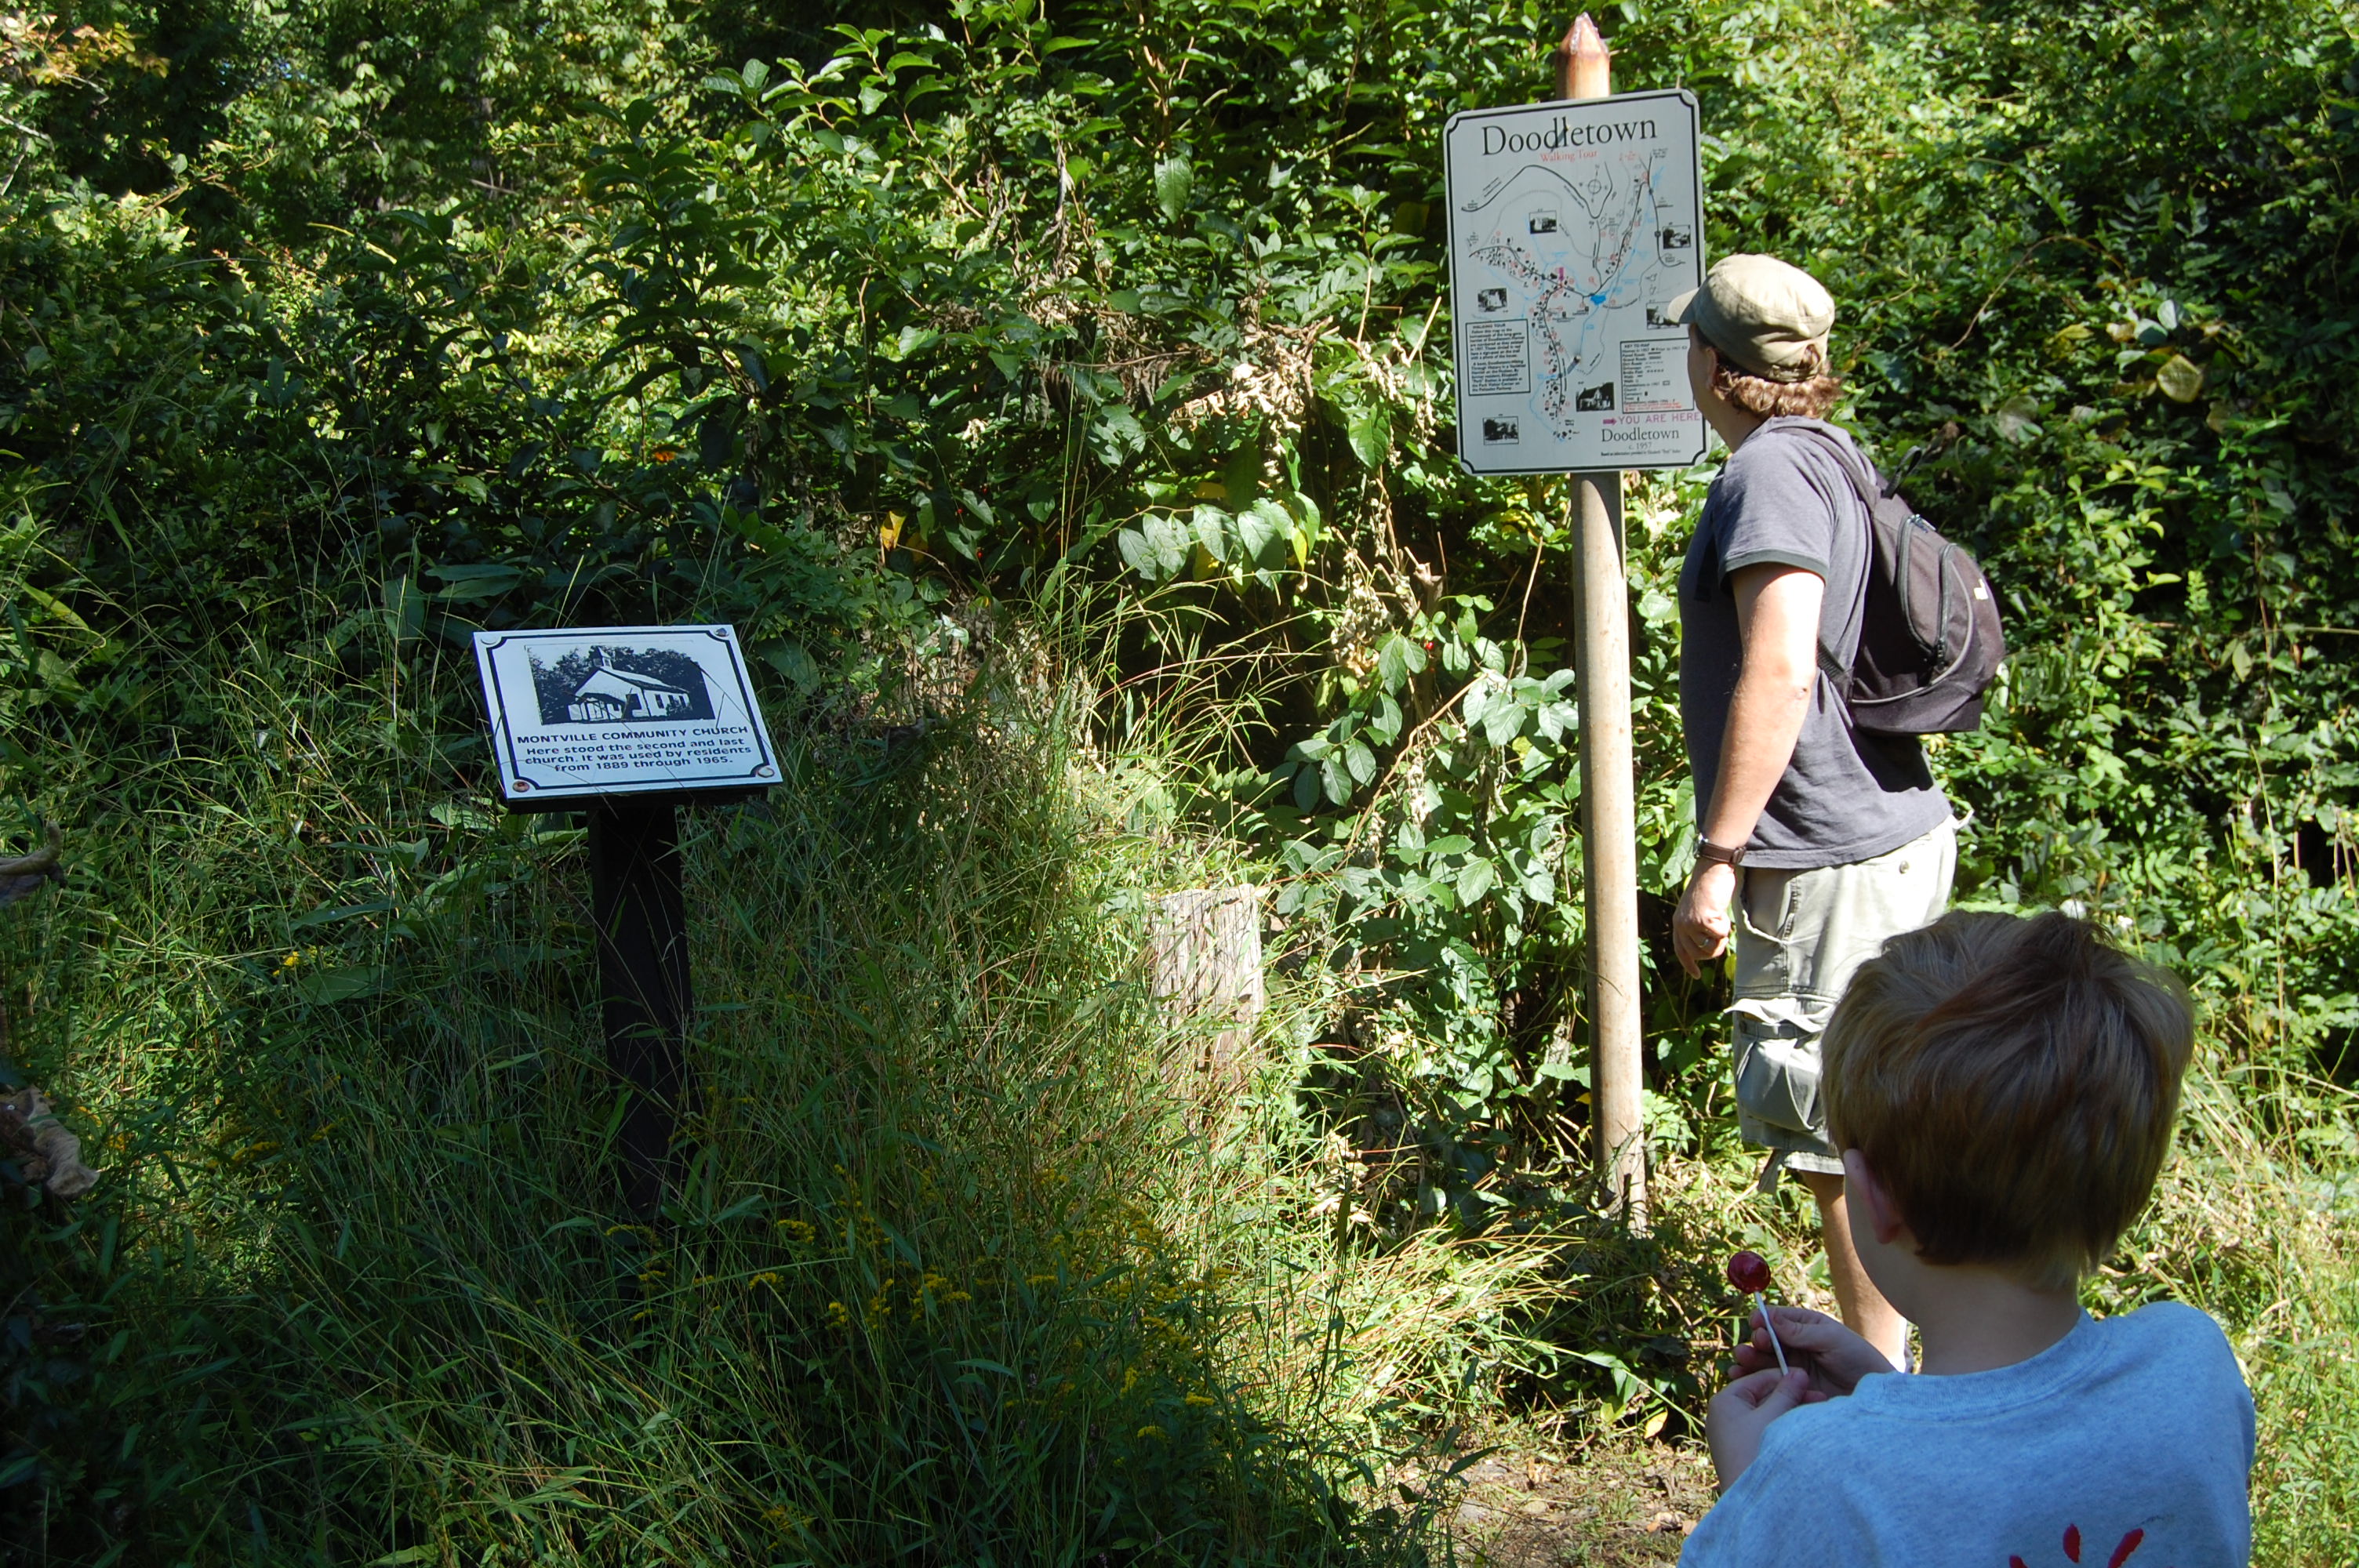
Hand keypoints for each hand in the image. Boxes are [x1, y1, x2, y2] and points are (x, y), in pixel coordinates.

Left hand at [1672, 860, 1736, 977]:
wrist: (1712, 870)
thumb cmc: (1710, 888)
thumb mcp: (1699, 909)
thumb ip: (1699, 926)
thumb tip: (1708, 948)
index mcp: (1678, 922)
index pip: (1681, 949)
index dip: (1688, 964)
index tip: (1695, 975)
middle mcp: (1681, 925)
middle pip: (1698, 954)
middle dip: (1713, 950)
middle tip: (1722, 934)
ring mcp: (1691, 924)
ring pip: (1710, 948)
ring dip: (1720, 938)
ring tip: (1721, 921)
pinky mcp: (1703, 921)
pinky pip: (1720, 936)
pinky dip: (1726, 927)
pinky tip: (1722, 913)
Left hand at [1705, 1366, 1811, 1491]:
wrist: (1749, 1499)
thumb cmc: (1755, 1452)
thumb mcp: (1772, 1417)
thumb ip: (1786, 1393)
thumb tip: (1798, 1372)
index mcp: (1725, 1401)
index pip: (1758, 1379)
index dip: (1784, 1377)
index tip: (1809, 1379)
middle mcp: (1726, 1414)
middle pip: (1764, 1396)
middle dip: (1792, 1396)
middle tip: (1821, 1397)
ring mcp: (1735, 1433)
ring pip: (1768, 1413)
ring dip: (1791, 1411)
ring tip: (1819, 1410)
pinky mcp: (1745, 1448)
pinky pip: (1767, 1429)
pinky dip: (1784, 1426)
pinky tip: (1805, 1426)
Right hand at [1730, 1304, 1895, 1399]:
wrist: (1874, 1396)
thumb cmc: (1859, 1360)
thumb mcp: (1832, 1339)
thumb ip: (1800, 1331)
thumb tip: (1768, 1315)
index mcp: (1804, 1328)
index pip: (1776, 1320)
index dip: (1763, 1321)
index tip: (1756, 1325)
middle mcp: (1795, 1347)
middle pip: (1766, 1342)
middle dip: (1754, 1343)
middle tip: (1749, 1349)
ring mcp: (1792, 1370)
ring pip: (1763, 1363)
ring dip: (1750, 1361)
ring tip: (1741, 1363)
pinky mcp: (1792, 1391)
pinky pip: (1770, 1384)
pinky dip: (1755, 1382)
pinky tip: (1743, 1380)